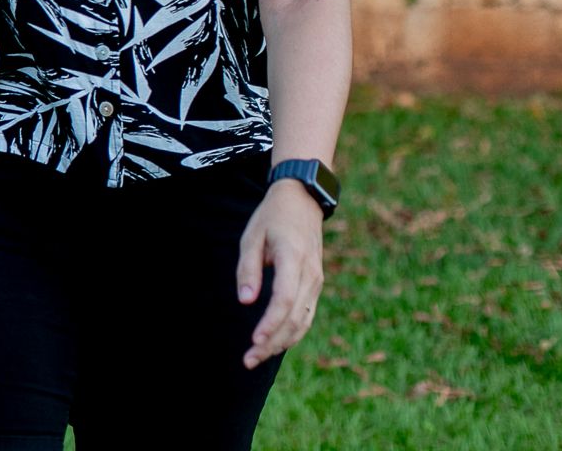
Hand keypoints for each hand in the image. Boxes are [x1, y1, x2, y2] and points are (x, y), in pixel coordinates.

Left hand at [236, 179, 325, 368]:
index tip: (255, 340)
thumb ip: (248, 269)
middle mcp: (310, 273)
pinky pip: (306, 314)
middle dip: (272, 342)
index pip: (284, 299)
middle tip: (249, 359)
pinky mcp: (315, 284)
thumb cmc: (272, 218)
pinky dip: (292, 332)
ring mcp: (316, 280)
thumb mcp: (252, 236)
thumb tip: (245, 301)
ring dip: (282, 342)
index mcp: (293, 257)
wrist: (303, 201)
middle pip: (295, 317)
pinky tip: (275, 343)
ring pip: (303, 320)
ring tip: (257, 356)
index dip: (270, 323)